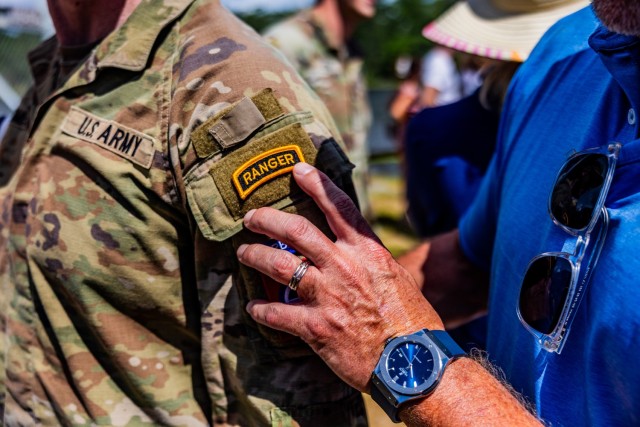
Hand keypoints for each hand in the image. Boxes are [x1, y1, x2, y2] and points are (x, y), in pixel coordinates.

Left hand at [237, 163, 443, 391]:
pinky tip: (253, 309)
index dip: (317, 184)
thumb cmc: (410, 321)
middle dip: (268, 219)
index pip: (339, 207)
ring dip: (255, 256)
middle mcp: (344, 266)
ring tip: (244, 253)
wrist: (413, 363)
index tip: (297, 170)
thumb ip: (370, 260)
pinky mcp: (316, 327)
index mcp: (367, 252)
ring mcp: (328, 295)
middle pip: (297, 229)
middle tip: (252, 217)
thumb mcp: (396, 278)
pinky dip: (260, 310)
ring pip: (279, 265)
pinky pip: (276, 313)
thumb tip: (354, 248)